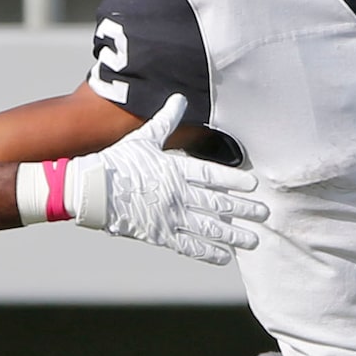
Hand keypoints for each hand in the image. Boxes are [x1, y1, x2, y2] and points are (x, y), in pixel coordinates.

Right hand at [58, 94, 267, 265]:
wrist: (92, 189)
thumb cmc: (117, 161)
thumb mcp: (143, 138)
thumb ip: (166, 120)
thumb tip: (179, 98)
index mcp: (176, 169)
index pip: (213, 175)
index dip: (234, 181)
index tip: (253, 186)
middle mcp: (178, 193)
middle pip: (217, 203)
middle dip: (243, 210)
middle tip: (264, 215)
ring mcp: (169, 216)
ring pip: (209, 227)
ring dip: (233, 235)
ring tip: (252, 240)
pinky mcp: (159, 234)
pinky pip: (188, 245)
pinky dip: (208, 252)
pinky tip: (225, 257)